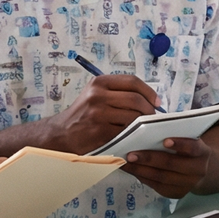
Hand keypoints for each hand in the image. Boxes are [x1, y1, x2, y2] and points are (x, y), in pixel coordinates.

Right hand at [45, 74, 159, 152]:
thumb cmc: (84, 114)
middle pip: (136, 99)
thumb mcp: (96, 95)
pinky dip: (134, 134)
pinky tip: (134, 136)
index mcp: (99, 83)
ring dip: (143, 123)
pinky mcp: (100, 131)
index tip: (157, 101)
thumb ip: (118, 93)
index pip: (132, 81)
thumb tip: (150, 99)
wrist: (61, 133)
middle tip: (153, 118)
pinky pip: (126, 131)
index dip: (149, 91)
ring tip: (144, 127)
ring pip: (133, 116)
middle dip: (149, 109)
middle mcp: (97, 95)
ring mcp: (98, 113)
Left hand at [123, 136, 211, 197]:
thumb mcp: (189, 140)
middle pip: (172, 164)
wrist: (200, 170)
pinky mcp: (178, 194)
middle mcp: (198, 170)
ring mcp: (188, 185)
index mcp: (202, 153)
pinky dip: (143, 177)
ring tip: (125, 163)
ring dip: (140, 170)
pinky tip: (132, 171)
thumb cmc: (188, 149)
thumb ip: (176, 135)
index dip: (180, 145)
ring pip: (161, 177)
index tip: (165, 141)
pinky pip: (157, 186)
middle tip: (131, 154)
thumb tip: (146, 130)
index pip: (192, 148)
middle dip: (149, 159)